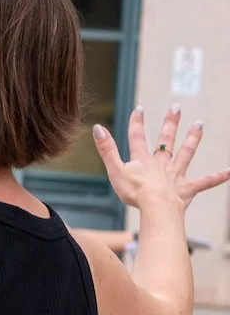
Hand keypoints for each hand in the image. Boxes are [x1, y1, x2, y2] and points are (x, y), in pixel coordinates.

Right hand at [95, 105, 228, 214]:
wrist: (157, 206)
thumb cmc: (135, 192)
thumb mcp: (115, 169)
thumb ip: (106, 149)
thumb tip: (98, 128)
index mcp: (142, 161)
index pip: (138, 138)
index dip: (137, 123)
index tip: (139, 109)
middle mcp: (161, 164)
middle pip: (166, 140)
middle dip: (170, 123)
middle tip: (177, 108)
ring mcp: (176, 175)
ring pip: (186, 154)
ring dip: (193, 139)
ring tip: (199, 125)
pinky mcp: (187, 189)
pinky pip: (205, 182)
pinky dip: (217, 177)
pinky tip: (229, 172)